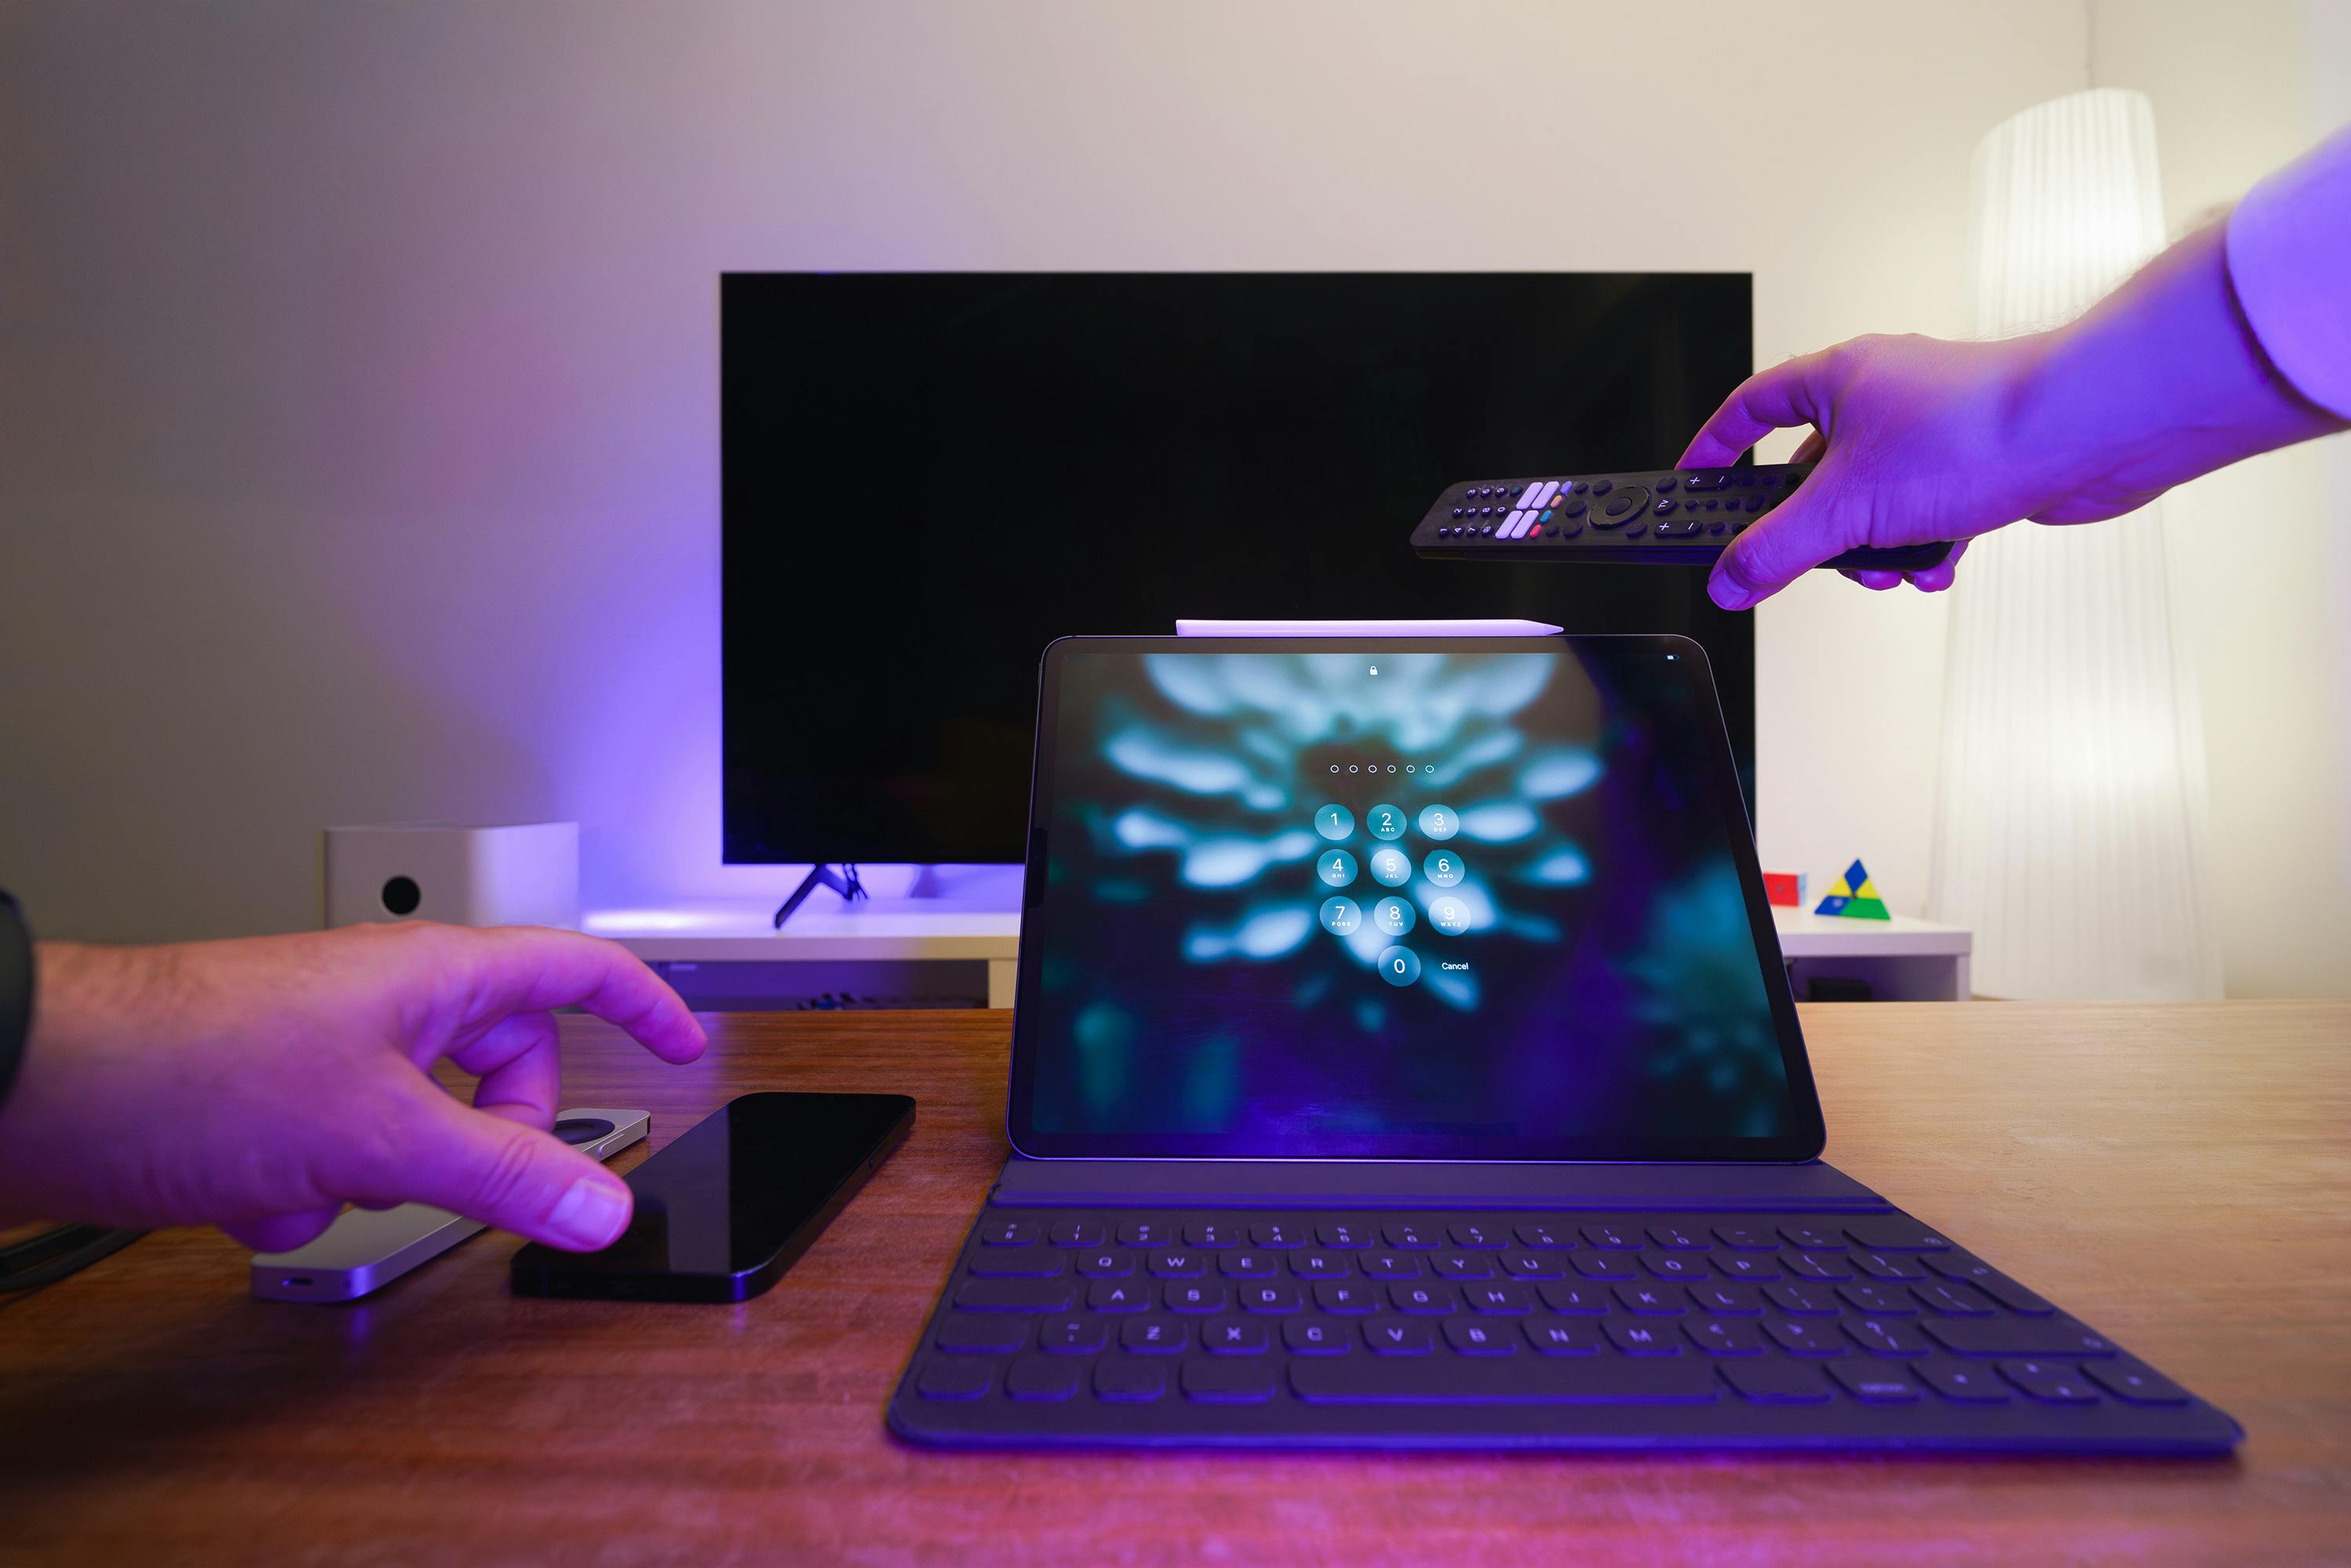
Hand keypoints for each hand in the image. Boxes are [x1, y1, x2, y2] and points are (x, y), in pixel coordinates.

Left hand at [0, 923, 705, 1253]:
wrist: (43, 1086)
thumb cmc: (191, 1062)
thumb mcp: (383, 1132)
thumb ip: (505, 1177)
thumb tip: (603, 1208)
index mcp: (437, 976)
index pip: (577, 972)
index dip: (643, 1006)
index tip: (683, 1046)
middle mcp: (386, 1002)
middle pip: (500, 1068)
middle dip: (491, 1137)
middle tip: (473, 1176)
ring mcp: (327, 1049)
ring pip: (418, 1125)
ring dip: (385, 1175)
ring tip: (329, 1182)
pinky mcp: (271, 1100)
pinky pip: (340, 1159)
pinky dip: (310, 1194)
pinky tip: (257, 1196)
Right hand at [1678, 331, 2104, 608]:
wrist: (2090, 430)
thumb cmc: (1976, 431)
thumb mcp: (1846, 507)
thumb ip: (1775, 549)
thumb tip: (1729, 581)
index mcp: (1838, 378)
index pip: (1752, 408)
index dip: (1716, 449)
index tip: (1695, 488)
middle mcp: (1883, 395)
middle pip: (1812, 472)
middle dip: (1814, 529)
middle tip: (1806, 560)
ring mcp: (1930, 428)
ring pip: (1871, 501)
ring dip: (1873, 547)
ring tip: (1893, 565)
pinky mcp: (1974, 461)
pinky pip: (1923, 512)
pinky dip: (1922, 544)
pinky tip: (1938, 561)